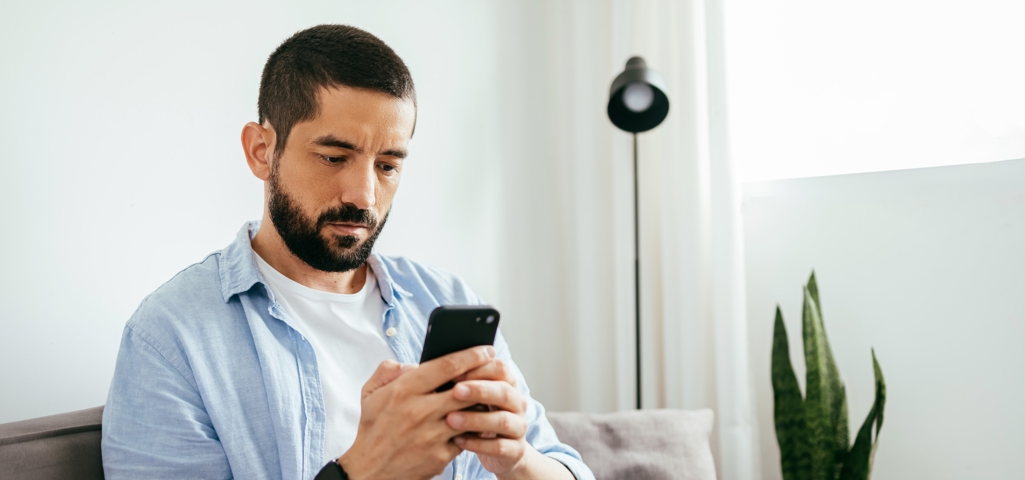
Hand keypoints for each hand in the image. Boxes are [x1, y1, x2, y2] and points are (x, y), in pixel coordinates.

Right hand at [338, 346, 495, 479]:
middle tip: (496, 369)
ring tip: (488, 394)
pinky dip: (473, 428)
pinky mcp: (440, 456)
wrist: (370, 471)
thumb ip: (388, 371)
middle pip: (465, 388)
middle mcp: (419, 411)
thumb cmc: (373, 430)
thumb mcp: (370, 394)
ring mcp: (431, 435)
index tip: (485, 350)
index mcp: (403, 391)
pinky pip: (466, 436)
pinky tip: (476, 421)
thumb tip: (412, 364)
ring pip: (470, 413)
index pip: (446, 366)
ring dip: (481, 403)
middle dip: (485, 376)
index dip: (471, 355)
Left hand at [445, 359, 532, 475]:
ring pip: (502, 420)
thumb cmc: (479, 417)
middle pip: (504, 392)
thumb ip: (461, 384)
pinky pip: (499, 447)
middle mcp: (517, 404)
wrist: (501, 452)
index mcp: (508, 385)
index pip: (500, 368)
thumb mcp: (473, 398)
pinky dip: (478, 444)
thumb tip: (429, 368)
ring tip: (450, 419)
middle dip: (479, 390)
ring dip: (476, 419)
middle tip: (455, 391)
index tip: (453, 373)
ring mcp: (519, 427)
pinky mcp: (516, 451)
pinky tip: (458, 441)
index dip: (479, 368)